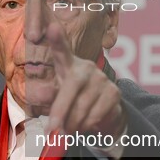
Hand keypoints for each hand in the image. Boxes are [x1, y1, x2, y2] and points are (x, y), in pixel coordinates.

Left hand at [47, 22, 126, 140]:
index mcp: (67, 65)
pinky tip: (83, 127)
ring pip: (82, 105)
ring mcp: (101, 78)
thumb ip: (49, 100)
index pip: (61, 50)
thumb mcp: (57, 99)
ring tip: (68, 130)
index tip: (52, 28)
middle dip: (60, 111)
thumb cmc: (72, 102)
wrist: (100, 112)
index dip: (57, 39)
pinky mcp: (114, 92)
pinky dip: (86, 126)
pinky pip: (95, 114)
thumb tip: (45, 102)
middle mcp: (85, 67)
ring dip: (72, 124)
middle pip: (71, 85)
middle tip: (53, 131)